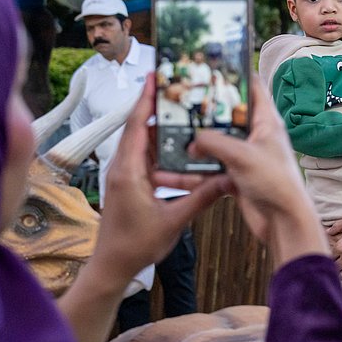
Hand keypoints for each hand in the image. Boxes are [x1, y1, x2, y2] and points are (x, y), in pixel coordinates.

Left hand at [93, 81, 227, 283]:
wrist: (113, 265)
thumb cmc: (137, 244)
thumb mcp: (174, 220)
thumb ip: (202, 197)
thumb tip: (229, 178)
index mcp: (129, 171)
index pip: (137, 126)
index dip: (146, 100)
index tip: (154, 76)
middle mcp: (123, 167)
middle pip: (138, 128)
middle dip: (154, 105)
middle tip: (172, 85)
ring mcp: (125, 175)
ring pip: (141, 142)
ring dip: (157, 125)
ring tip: (178, 107)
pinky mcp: (129, 183)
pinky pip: (144, 157)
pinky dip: (158, 145)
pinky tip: (176, 142)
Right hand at [181, 75, 329, 267]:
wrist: (282, 222)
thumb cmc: (277, 185)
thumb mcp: (242, 156)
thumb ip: (214, 142)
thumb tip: (193, 140)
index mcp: (266, 123)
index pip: (253, 89)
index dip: (237, 75)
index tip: (216, 66)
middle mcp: (256, 137)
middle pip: (228, 117)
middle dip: (205, 112)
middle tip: (182, 103)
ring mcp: (246, 157)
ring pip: (216, 145)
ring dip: (195, 146)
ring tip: (172, 139)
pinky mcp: (237, 177)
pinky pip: (211, 169)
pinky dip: (194, 172)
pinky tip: (175, 173)